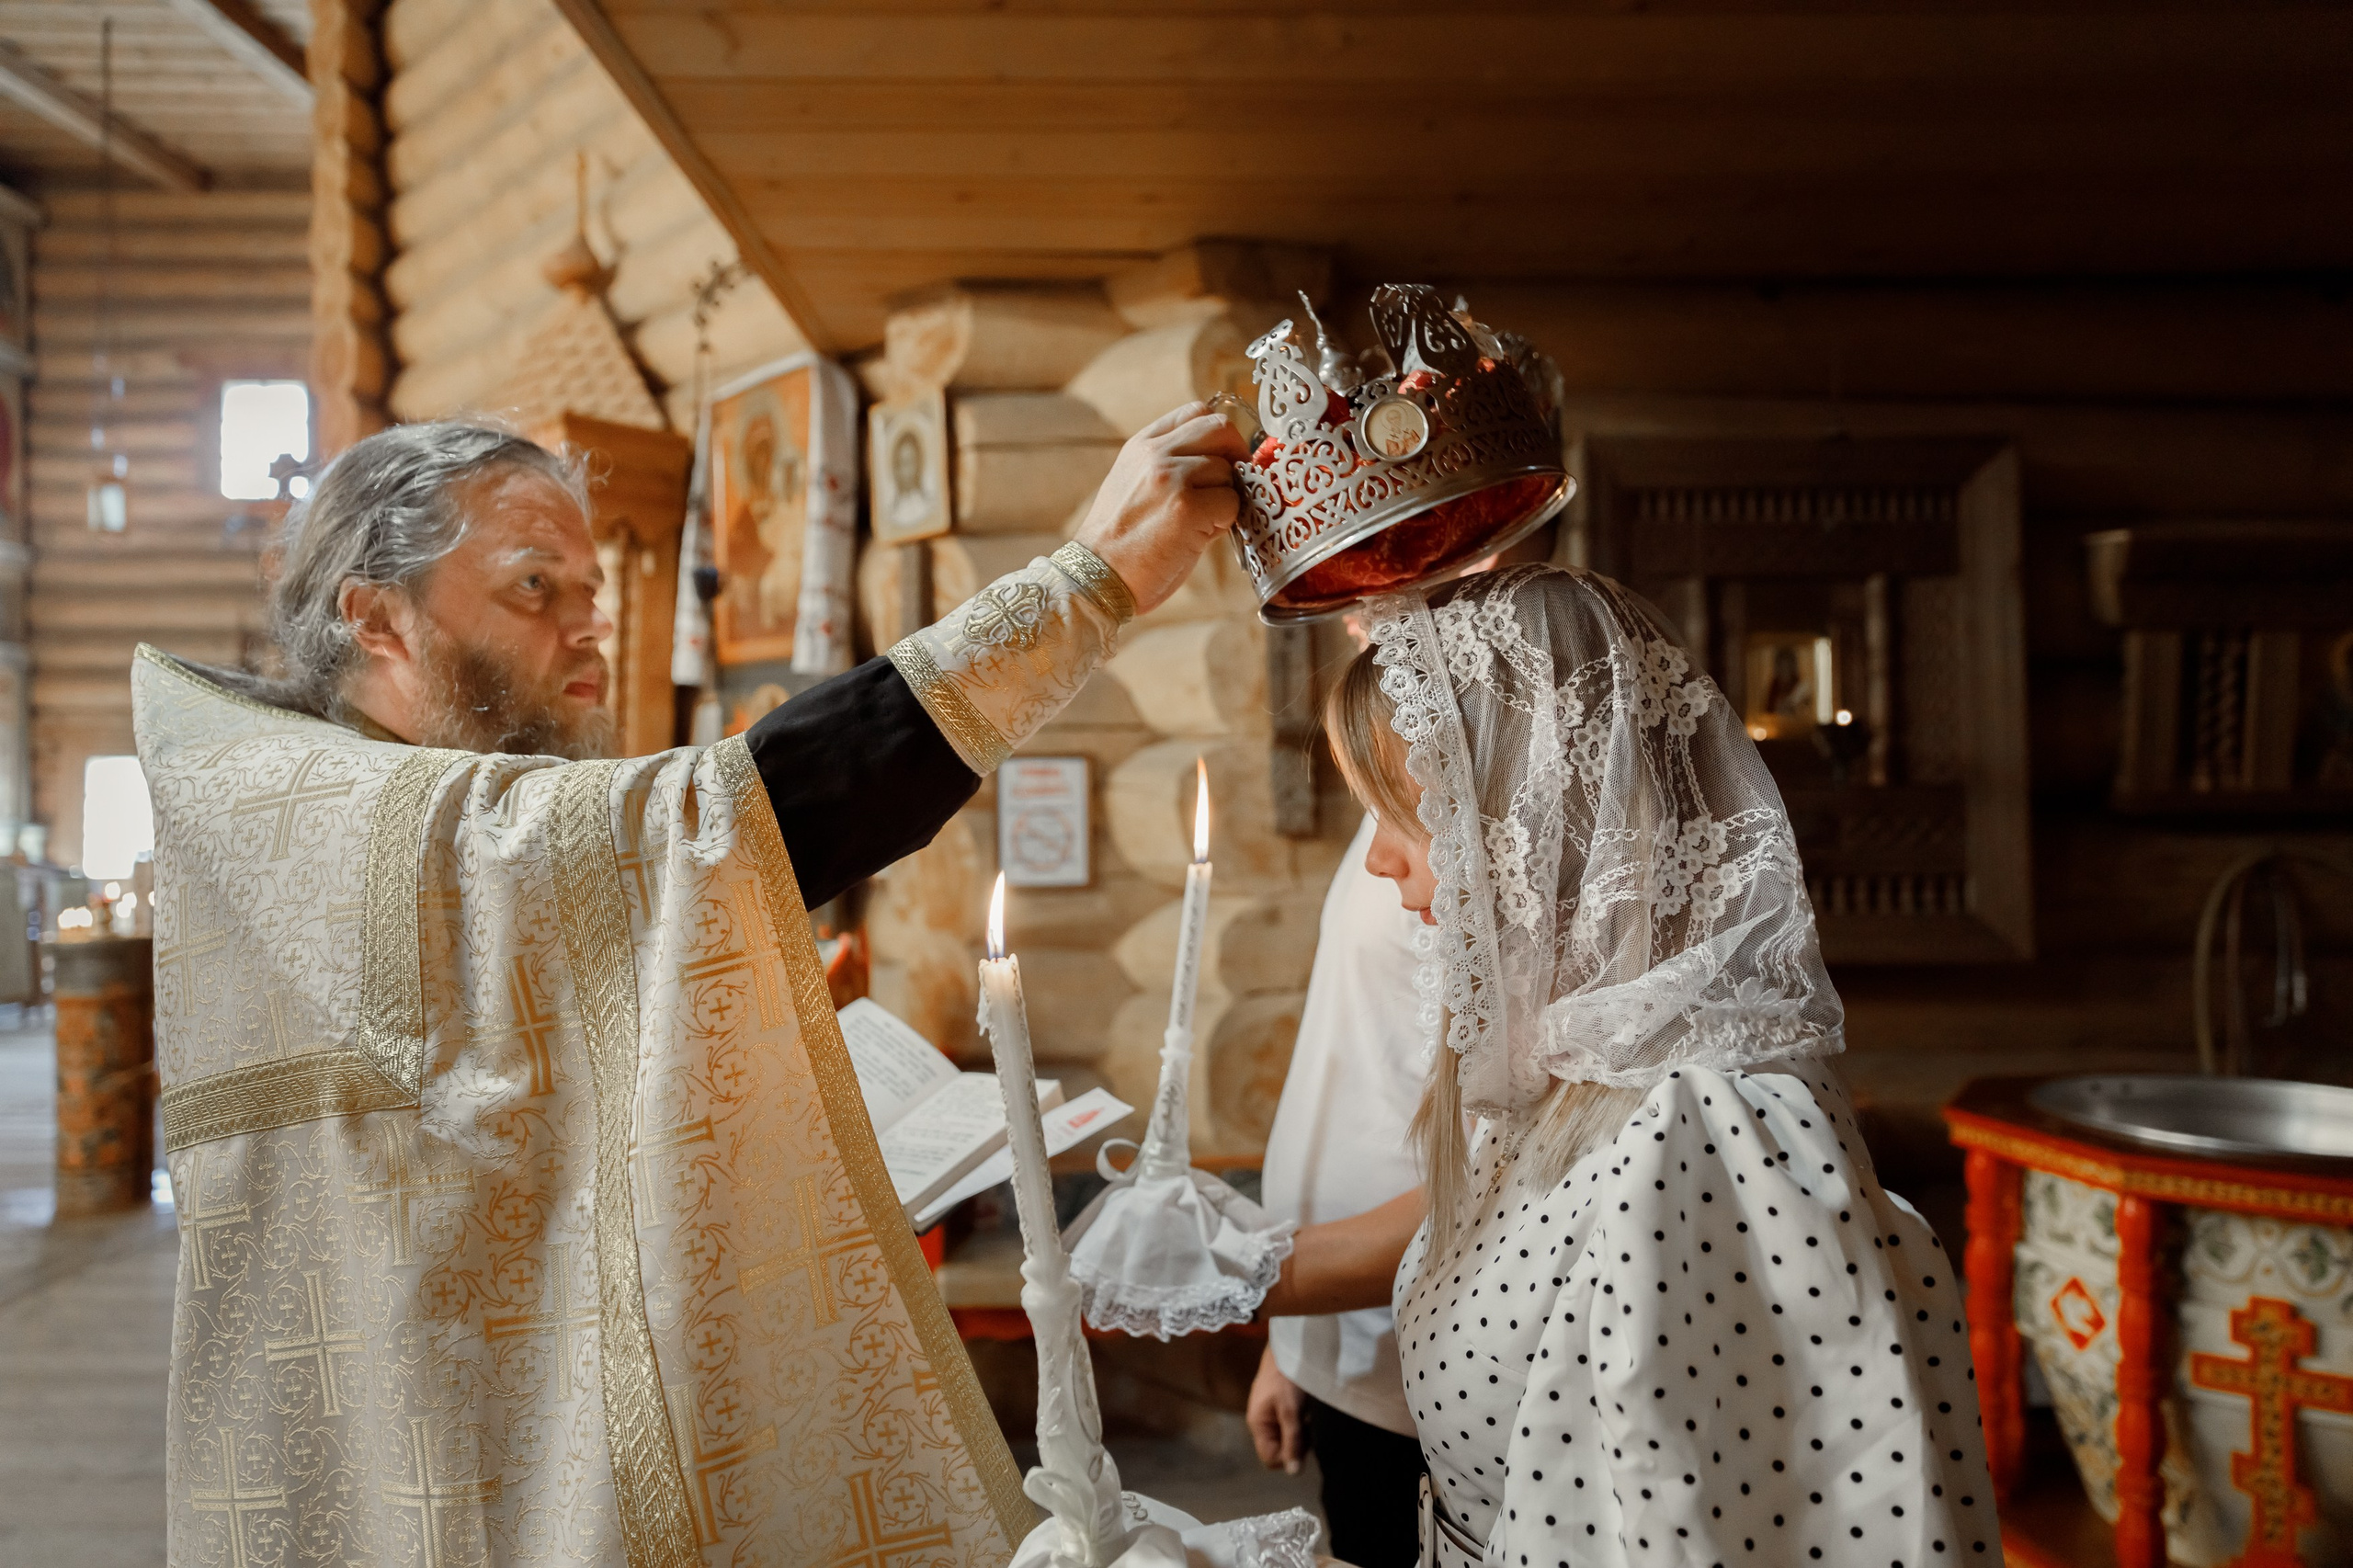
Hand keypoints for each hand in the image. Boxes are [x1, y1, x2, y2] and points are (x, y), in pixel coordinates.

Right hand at [1073, 401, 1248, 614]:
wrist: (1096, 578)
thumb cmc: (1121, 543)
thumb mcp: (1135, 485)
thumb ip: (1171, 465)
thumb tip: (1223, 463)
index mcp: (1142, 445)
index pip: (1196, 411)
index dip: (1218, 436)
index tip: (1222, 459)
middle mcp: (1156, 453)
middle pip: (1221, 428)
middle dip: (1235, 456)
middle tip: (1230, 487)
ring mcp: (1171, 477)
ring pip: (1229, 470)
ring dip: (1226, 499)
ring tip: (1201, 524)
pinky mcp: (1187, 508)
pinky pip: (1231, 503)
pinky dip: (1224, 523)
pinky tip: (1198, 538)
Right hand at [1245, 1345, 1305, 1474]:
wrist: (1290, 1345)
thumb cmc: (1287, 1378)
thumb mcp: (1290, 1411)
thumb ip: (1292, 1441)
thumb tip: (1293, 1473)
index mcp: (1258, 1425)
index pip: (1270, 1458)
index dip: (1288, 1457)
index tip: (1304, 1443)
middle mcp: (1262, 1422)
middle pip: (1280, 1448)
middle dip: (1297, 1443)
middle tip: (1309, 1426)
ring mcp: (1271, 1412)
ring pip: (1287, 1436)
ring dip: (1302, 1431)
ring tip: (1311, 1416)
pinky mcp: (1280, 1404)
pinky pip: (1291, 1423)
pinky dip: (1302, 1421)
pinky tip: (1310, 1410)